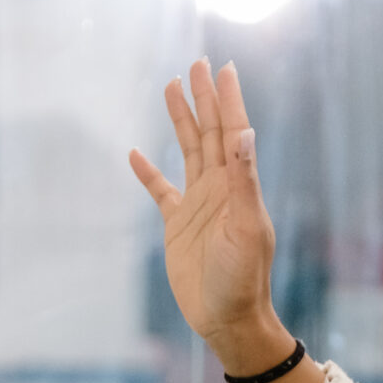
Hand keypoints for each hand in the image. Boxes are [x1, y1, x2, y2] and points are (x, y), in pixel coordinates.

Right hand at [129, 61, 291, 374]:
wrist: (228, 319)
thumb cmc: (243, 278)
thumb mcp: (247, 228)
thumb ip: (244, 180)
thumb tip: (244, 133)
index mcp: (237, 186)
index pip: (233, 131)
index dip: (228, 99)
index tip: (222, 68)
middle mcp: (218, 189)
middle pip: (208, 132)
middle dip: (202, 98)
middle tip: (195, 64)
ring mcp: (197, 205)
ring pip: (186, 151)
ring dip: (180, 120)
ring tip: (171, 88)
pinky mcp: (177, 226)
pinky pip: (160, 191)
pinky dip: (148, 173)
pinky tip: (135, 154)